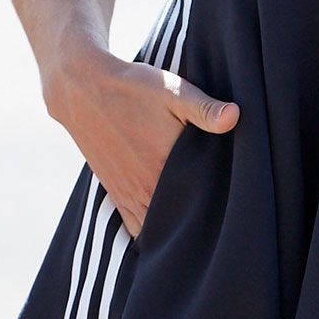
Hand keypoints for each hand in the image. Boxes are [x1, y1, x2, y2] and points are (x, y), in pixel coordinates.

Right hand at [41, 45, 238, 238]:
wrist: (83, 91)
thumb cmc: (133, 88)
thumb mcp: (173, 91)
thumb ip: (205, 108)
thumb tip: (235, 116)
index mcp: (166, 165)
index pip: (202, 202)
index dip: (219, 205)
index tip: (234, 202)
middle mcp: (146, 188)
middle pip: (181, 219)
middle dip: (199, 220)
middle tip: (219, 215)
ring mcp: (129, 195)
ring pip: (157, 228)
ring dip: (174, 227)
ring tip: (195, 222)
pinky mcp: (116, 194)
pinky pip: (135, 227)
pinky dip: (150, 230)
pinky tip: (165, 224)